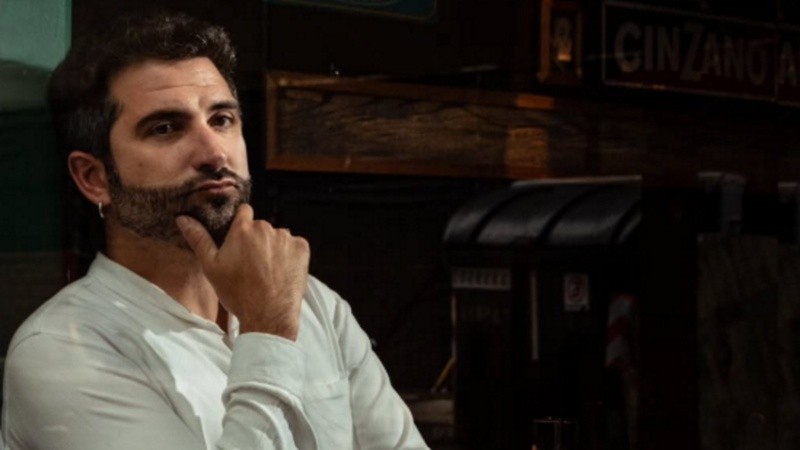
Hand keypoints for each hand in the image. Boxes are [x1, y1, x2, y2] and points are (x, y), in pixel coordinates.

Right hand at [176, 204, 309, 339]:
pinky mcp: (302, 248)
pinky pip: (295, 245)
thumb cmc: (237, 293)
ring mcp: (286, 238)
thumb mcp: (211, 267)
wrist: (268, 316)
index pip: (244, 212)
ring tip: (267, 271)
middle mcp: (266, 228)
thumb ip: (199, 239)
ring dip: (274, 248)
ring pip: (278, 237)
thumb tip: (183, 218)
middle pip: (261, 227)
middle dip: (257, 240)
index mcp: (243, 229)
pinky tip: (282, 272)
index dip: (241, 225)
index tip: (240, 240)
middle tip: (251, 264)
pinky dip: (290, 255)